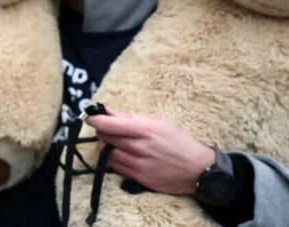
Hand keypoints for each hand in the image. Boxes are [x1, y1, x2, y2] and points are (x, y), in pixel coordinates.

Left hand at [86, 108, 215, 195]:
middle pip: (104, 138)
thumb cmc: (178, 141)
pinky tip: (121, 154)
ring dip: (105, 146)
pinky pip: (115, 167)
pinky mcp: (139, 179)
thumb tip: (106, 111)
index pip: (108, 124)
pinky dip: (113, 159)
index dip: (94, 119)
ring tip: (114, 141)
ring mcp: (139, 165)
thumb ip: (129, 117)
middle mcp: (140, 147)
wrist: (198, 170)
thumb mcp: (157, 121)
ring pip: (107, 153)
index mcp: (145, 129)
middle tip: (106, 128)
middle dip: (101, 131)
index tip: (90, 116)